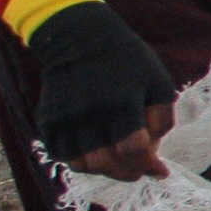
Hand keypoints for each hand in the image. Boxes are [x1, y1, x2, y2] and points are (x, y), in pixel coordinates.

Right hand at [28, 0, 177, 176]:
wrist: (78, 38)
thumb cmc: (128, 62)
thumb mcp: (158, 83)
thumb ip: (162, 121)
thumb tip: (155, 159)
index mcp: (122, 102)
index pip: (133, 149)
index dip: (147, 164)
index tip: (157, 168)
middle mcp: (90, 112)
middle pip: (106, 162)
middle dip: (128, 172)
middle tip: (138, 169)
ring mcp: (65, 117)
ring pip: (83, 164)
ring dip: (105, 170)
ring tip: (118, 160)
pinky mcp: (48, 120)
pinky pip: (63, 156)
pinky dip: (81, 162)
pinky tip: (97, 152)